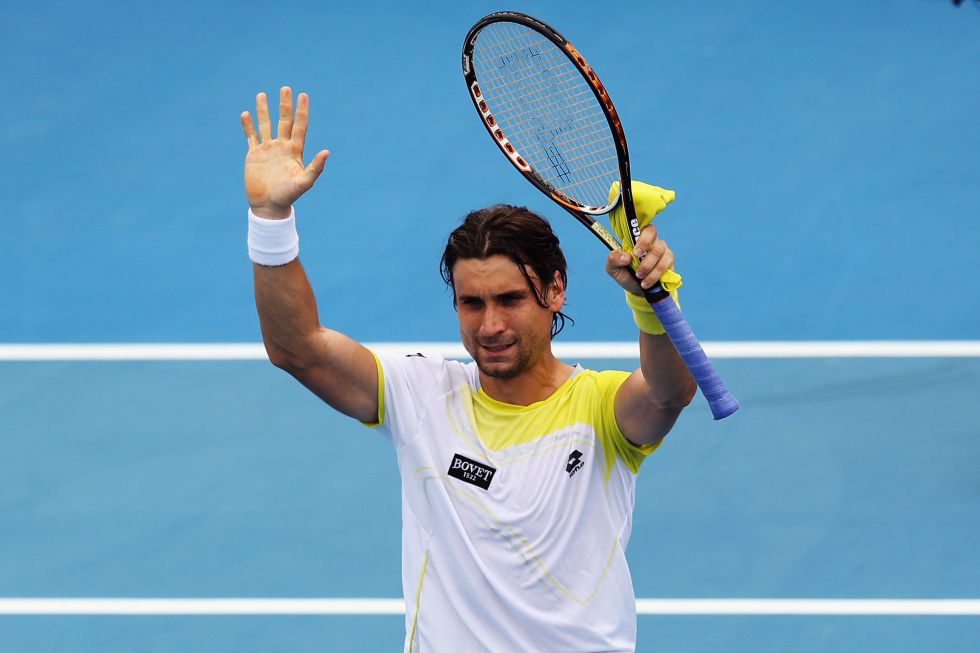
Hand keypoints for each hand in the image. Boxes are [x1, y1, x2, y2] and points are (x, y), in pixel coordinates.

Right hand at [241, 86, 328, 217]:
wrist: (269, 206)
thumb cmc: (288, 196)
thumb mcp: (304, 182)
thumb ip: (315, 167)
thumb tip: (327, 152)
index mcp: (295, 151)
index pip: (299, 126)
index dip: (301, 111)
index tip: (303, 95)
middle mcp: (282, 147)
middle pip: (284, 121)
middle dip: (284, 105)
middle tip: (285, 88)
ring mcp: (267, 150)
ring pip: (265, 125)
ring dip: (263, 110)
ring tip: (262, 94)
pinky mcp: (254, 155)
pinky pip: (251, 137)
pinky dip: (248, 126)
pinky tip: (245, 114)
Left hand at [606, 224, 674, 294]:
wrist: (636, 289)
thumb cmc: (625, 273)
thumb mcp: (613, 268)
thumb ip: (613, 259)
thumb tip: (626, 257)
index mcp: (638, 238)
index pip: (646, 229)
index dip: (643, 240)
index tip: (635, 253)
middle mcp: (653, 241)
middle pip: (657, 241)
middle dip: (647, 258)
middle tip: (638, 271)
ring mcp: (663, 250)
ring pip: (660, 254)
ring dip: (649, 269)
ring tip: (640, 278)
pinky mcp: (669, 262)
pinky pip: (666, 265)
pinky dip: (655, 276)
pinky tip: (646, 283)